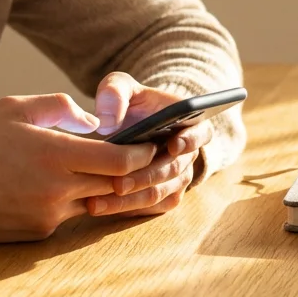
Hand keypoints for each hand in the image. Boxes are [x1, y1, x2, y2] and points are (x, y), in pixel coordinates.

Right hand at [0, 93, 157, 242]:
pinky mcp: (39, 234)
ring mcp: (49, 216)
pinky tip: (58, 186)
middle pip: (115, 185)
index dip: (142, 154)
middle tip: (139, 157)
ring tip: (99, 169)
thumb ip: (60, 107)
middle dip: (130, 172)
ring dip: (101, 187)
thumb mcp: (14, 108)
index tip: (149, 145)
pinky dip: (72, 200)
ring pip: (95, 201)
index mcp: (53, 155)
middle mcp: (57, 190)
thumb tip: (95, 122)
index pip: (119, 162)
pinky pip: (69, 215)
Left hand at [87, 72, 215, 217]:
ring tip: (97, 202)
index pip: (200, 132)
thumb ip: (114, 92)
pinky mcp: (167, 195)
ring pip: (159, 193)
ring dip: (131, 200)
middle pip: (173, 169)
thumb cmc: (129, 103)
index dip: (189, 140)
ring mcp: (179, 177)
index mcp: (189, 122)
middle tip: (117, 184)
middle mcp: (189, 153)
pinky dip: (128, 209)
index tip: (172, 145)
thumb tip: (107, 120)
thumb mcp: (120, 87)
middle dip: (144, 178)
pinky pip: (152, 208)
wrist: (129, 126)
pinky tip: (103, 208)